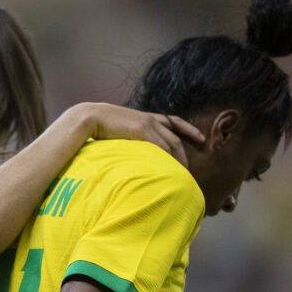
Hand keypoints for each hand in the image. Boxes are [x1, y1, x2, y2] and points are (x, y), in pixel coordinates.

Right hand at [77, 102, 204, 167]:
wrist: (90, 117)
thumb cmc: (102, 125)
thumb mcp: (122, 128)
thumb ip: (132, 136)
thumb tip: (135, 149)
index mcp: (147, 117)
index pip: (175, 122)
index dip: (190, 129)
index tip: (201, 138)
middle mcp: (150, 119)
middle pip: (175, 138)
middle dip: (183, 154)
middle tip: (188, 170)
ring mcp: (146, 124)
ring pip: (169, 145)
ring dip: (176, 160)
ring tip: (179, 175)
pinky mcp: (141, 130)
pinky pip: (159, 146)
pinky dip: (166, 158)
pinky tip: (168, 168)